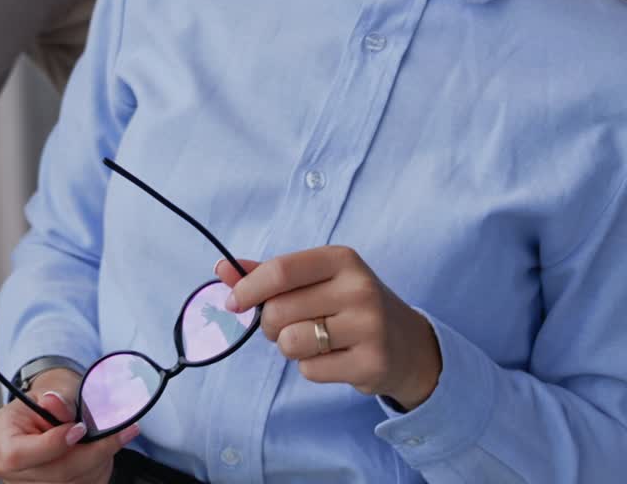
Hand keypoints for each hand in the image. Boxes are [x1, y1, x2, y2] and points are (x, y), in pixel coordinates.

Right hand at [0, 368, 139, 483]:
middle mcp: (7, 468)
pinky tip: (104, 454)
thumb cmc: (45, 402)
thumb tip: (55, 402)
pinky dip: (97, 472)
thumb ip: (56, 400)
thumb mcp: (49, 390)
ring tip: (113, 439)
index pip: (20, 454)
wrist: (45, 414)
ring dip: (99, 464)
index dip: (54, 444)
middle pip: (54, 474)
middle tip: (118, 433)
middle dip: (91, 454)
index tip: (80, 429)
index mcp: (0, 436)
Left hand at [216, 247, 441, 410]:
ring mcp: (369, 326)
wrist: (408, 345)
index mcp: (340, 259)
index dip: (249, 288)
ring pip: (291, 342)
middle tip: (284, 325)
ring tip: (310, 341)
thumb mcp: (315, 279)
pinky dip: (310, 368)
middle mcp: (358, 288)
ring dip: (288, 347)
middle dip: (269, 323)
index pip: (280, 270)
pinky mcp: (372, 363)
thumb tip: (220, 268)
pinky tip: (333, 358)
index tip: (235, 302)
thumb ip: (267, 273)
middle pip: (279, 310)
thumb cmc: (347, 304)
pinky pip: (310, 370)